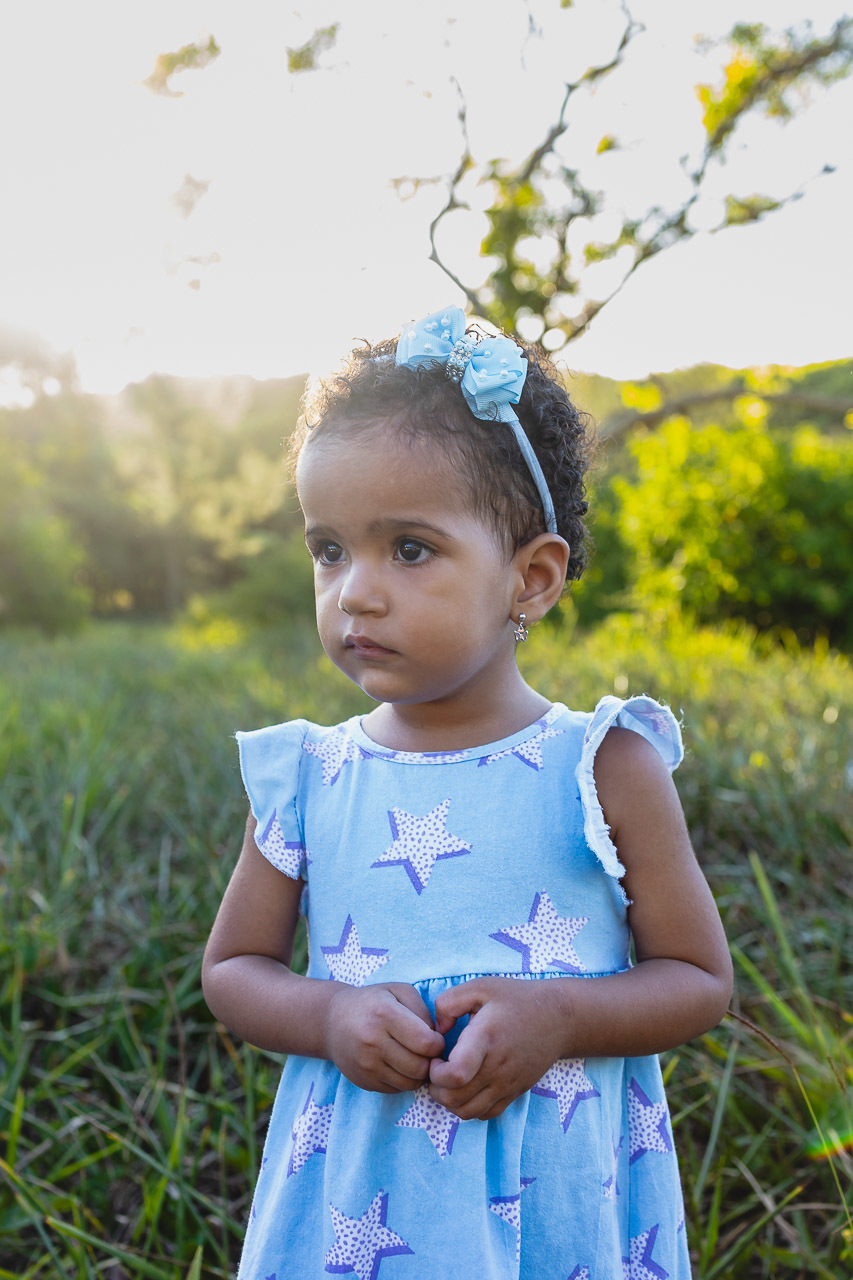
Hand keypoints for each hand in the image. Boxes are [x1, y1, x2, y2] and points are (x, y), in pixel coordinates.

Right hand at [325, 983, 445, 1093]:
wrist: (332, 1020)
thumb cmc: (373, 1002)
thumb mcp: (399, 991)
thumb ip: (423, 1011)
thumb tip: (438, 1038)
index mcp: (384, 1014)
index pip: (426, 1043)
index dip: (438, 1043)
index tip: (435, 1038)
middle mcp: (373, 1041)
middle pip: (420, 1066)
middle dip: (431, 1061)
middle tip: (427, 1051)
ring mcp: (366, 1065)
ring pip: (410, 1082)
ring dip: (419, 1073)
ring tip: (414, 1057)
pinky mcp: (364, 1081)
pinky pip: (397, 1089)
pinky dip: (404, 1080)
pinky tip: (399, 1064)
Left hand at [428, 977, 566, 1119]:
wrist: (558, 1018)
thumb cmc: (516, 1000)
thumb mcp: (480, 987)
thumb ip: (448, 1003)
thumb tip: (436, 1031)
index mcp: (486, 1039)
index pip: (456, 1074)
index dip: (436, 1073)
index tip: (436, 1058)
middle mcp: (497, 1067)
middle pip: (455, 1099)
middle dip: (436, 1088)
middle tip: (436, 1070)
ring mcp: (507, 1084)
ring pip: (467, 1112)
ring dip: (449, 1101)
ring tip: (448, 1080)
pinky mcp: (514, 1093)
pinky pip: (485, 1115)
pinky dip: (469, 1107)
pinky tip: (467, 1087)